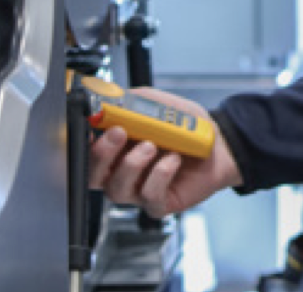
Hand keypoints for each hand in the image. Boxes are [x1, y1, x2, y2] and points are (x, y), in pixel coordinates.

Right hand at [88, 86, 243, 218]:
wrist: (220, 144)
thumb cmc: (186, 128)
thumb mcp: (159, 105)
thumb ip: (133, 101)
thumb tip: (110, 98)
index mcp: (116, 149)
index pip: (86, 152)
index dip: (83, 144)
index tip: (91, 128)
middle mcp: (121, 172)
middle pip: (91, 176)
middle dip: (100, 154)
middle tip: (119, 133)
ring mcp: (137, 191)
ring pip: (117, 188)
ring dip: (133, 164)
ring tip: (153, 145)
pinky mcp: (157, 203)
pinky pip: (149, 195)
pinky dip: (160, 174)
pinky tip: (173, 160)